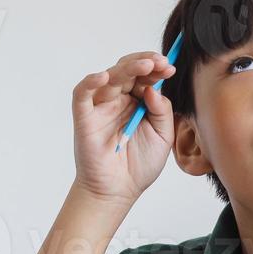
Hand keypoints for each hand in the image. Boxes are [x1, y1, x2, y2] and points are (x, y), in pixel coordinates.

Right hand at [70, 50, 177, 207]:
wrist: (119, 191)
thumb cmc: (139, 165)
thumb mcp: (163, 136)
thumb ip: (162, 111)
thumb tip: (154, 89)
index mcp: (137, 102)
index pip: (145, 77)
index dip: (156, 69)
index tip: (170, 68)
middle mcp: (119, 100)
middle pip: (128, 71)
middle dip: (145, 63)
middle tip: (161, 62)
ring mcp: (101, 107)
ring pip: (109, 77)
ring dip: (127, 68)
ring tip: (146, 65)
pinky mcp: (85, 117)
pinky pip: (82, 94)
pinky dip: (90, 82)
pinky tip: (104, 76)